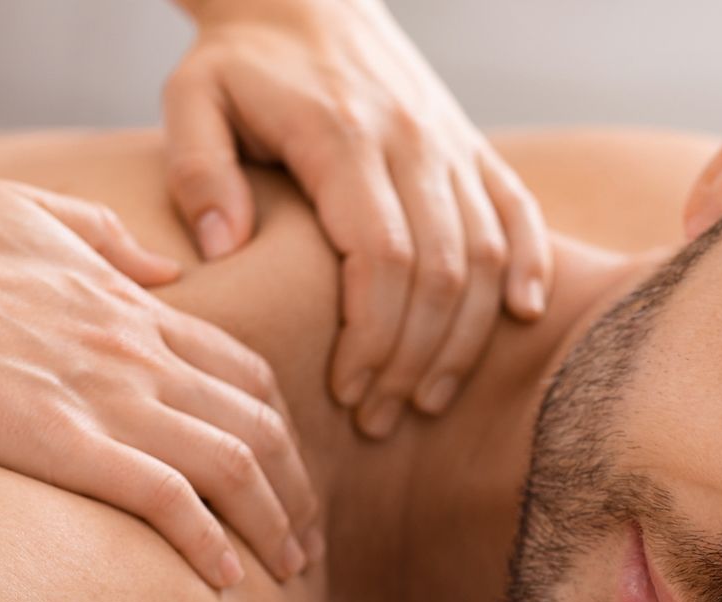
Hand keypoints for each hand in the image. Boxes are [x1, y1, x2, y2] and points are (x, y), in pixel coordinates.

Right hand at [0, 180, 319, 588]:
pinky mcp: (71, 445)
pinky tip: (228, 580)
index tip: (287, 467)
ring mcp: (110, 398)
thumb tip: (166, 269)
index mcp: (131, 306)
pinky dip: (211, 543)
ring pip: (235, 467)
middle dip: (298, 487)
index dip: (277, 424)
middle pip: (260, 425)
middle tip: (308, 537)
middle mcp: (139, 352)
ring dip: (275, 524)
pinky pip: (171, 502)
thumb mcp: (28, 211)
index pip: (243, 370)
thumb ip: (104, 236)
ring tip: (289, 570)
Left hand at [163, 0, 551, 434]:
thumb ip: (199, 172)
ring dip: (463, 340)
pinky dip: (530, 268)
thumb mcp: (191, 98)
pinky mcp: (473, 146)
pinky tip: (519, 321)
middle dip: (412, 359)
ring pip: (488, 257)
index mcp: (344, 137)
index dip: (372, 337)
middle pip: (441, 274)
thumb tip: (224, 249)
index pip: (381, 258)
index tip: (343, 390)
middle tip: (375, 418)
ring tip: (424, 399)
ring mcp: (452, 144)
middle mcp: (413, 141)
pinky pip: (519, 213)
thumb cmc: (239, 63)